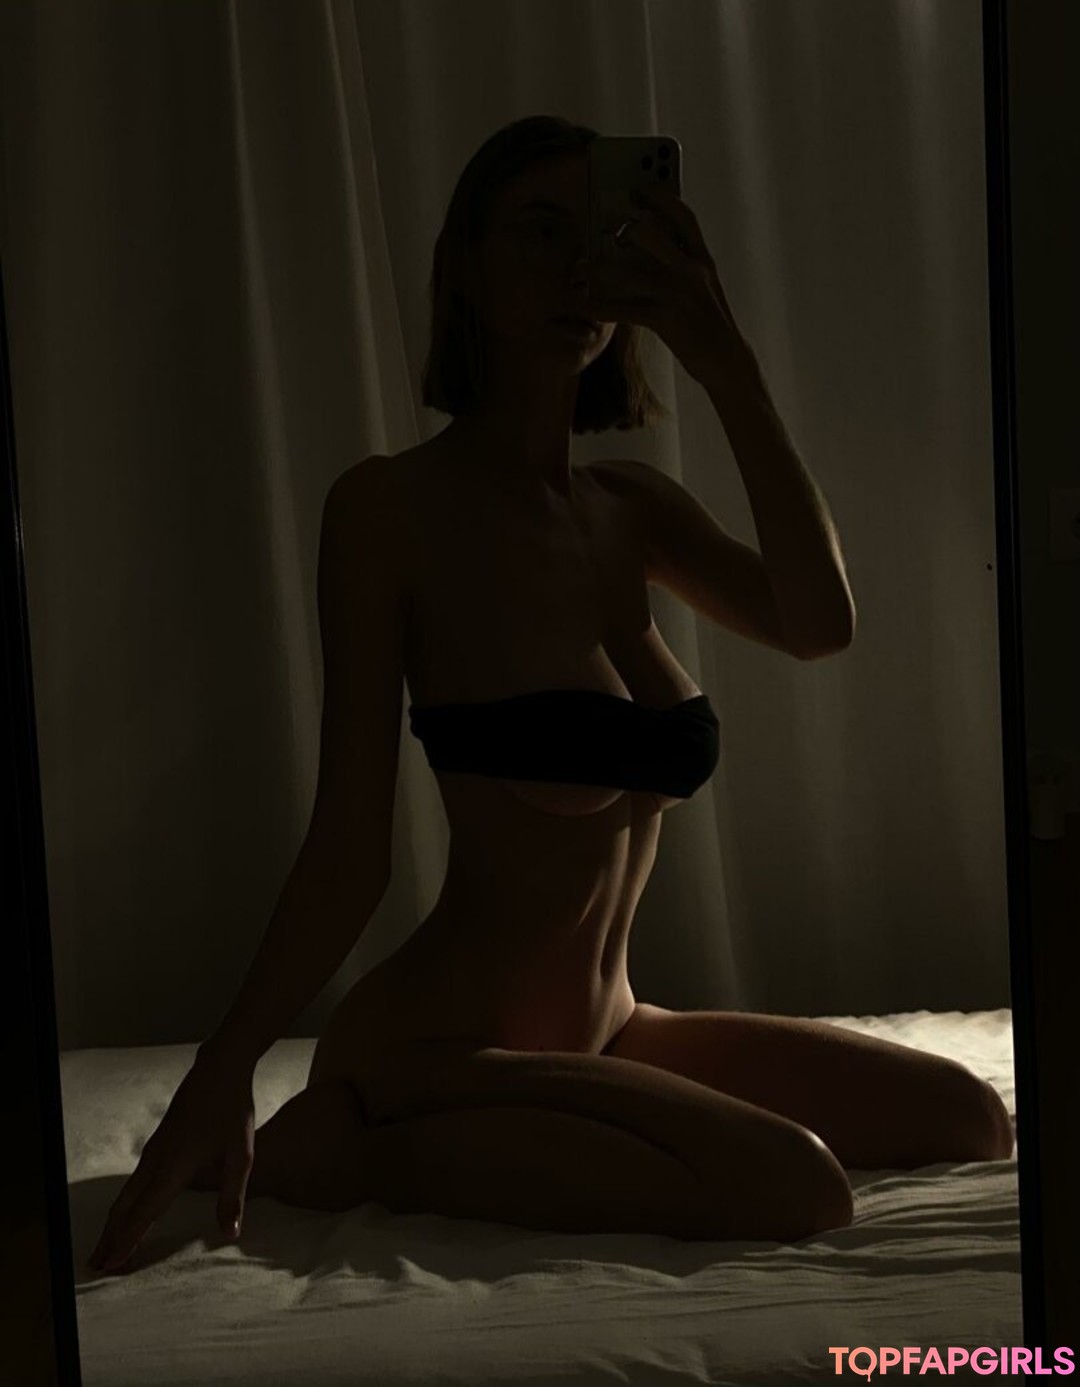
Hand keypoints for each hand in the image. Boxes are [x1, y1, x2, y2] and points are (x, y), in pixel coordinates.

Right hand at [86, 1053, 255, 1273]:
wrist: (218, 1068)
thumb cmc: (232, 1110)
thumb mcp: (241, 1154)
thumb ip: (232, 1196)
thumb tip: (230, 1234)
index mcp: (174, 1165)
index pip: (144, 1212)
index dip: (127, 1240)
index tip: (111, 1266)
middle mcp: (156, 1160)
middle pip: (125, 1206)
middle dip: (110, 1238)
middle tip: (97, 1267)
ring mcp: (153, 1150)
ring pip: (125, 1193)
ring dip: (114, 1222)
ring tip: (106, 1248)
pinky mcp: (156, 1144)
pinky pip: (133, 1181)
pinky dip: (124, 1204)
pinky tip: (127, 1212)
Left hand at [585, 183, 754, 385]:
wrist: (727, 361)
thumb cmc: (708, 324)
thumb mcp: (702, 287)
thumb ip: (682, 265)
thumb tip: (646, 248)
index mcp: (703, 259)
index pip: (684, 216)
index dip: (660, 196)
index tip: (639, 185)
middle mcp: (693, 270)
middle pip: (652, 232)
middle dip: (622, 225)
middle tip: (599, 222)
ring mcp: (679, 293)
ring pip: (630, 271)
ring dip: (599, 268)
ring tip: (580, 266)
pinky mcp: (667, 319)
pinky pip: (625, 308)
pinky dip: (602, 305)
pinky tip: (586, 303)